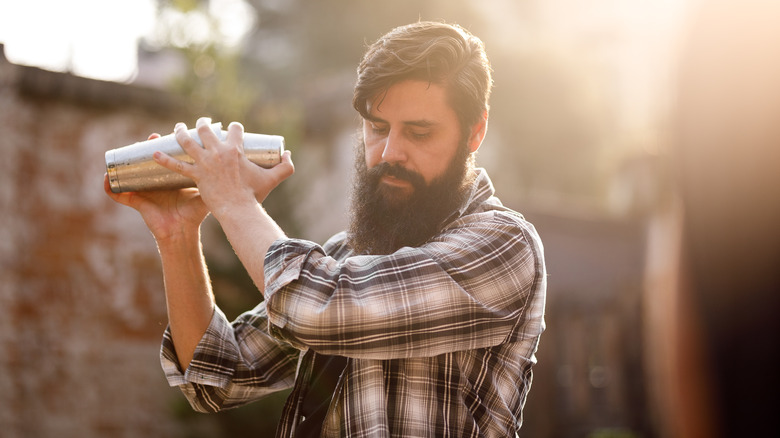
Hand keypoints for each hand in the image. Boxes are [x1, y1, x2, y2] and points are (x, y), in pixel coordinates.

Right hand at [103, 133, 209, 241]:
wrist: (183, 232)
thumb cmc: (194, 214)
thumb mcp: (203, 194)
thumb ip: (216, 182)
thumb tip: (232, 167)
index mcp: (170, 180)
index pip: (166, 158)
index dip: (166, 146)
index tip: (170, 133)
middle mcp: (156, 184)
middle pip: (147, 162)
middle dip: (146, 148)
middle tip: (151, 137)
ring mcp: (145, 192)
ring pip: (131, 174)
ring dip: (126, 163)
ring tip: (126, 152)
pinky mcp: (137, 203)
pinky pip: (120, 195)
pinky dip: (110, 188)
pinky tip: (105, 179)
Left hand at [153, 117, 294, 218]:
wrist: (239, 210)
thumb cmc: (255, 195)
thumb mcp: (273, 178)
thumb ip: (286, 167)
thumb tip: (289, 155)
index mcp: (236, 149)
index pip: (234, 129)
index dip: (233, 127)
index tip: (231, 130)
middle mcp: (219, 152)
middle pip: (206, 129)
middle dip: (203, 123)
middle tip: (202, 124)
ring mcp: (205, 163)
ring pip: (188, 141)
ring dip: (180, 132)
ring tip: (177, 128)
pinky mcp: (196, 176)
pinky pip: (176, 166)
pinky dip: (164, 159)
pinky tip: (154, 153)